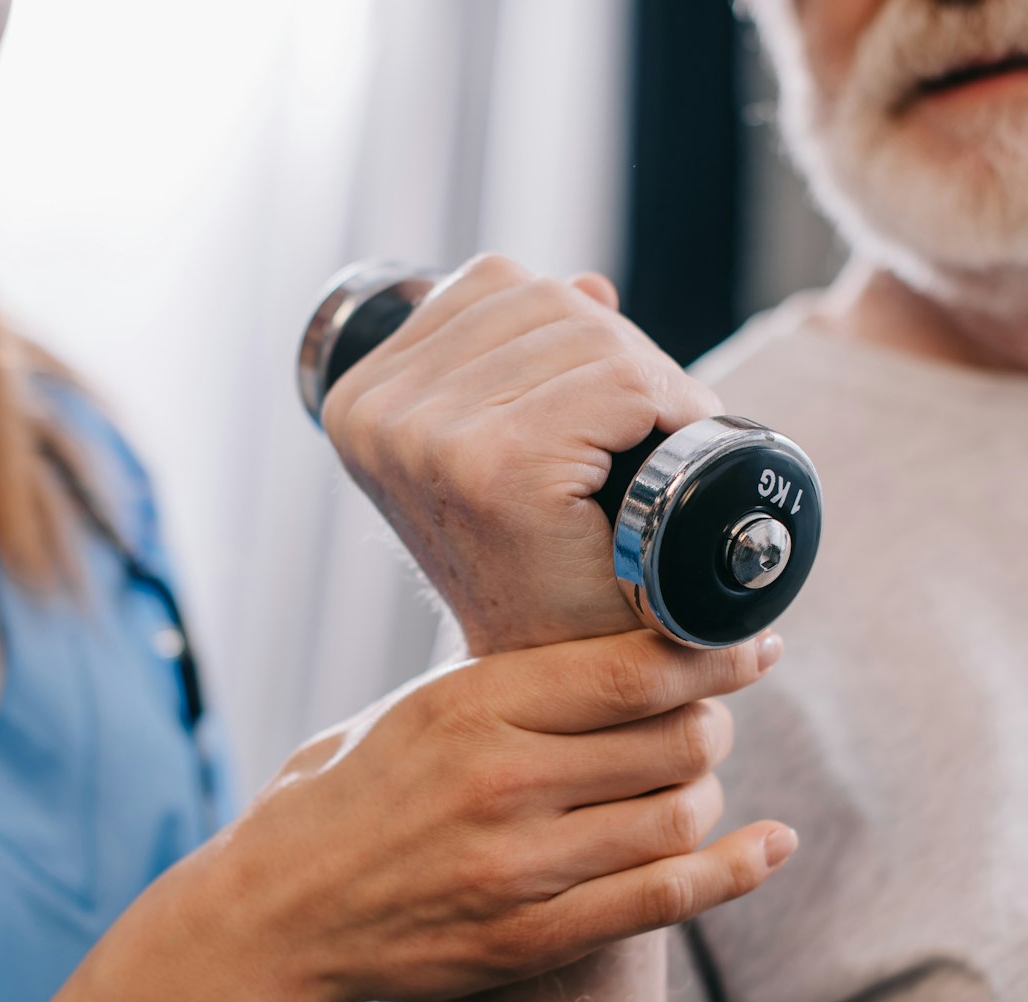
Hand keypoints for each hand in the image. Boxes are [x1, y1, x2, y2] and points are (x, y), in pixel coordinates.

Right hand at [157, 630, 791, 1001]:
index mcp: (473, 705)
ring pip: (682, 816)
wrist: (273, 915)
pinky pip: (667, 899)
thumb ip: (511, 682)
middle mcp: (503, 781)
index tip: (753, 644)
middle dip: (713, 723)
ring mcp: (520, 868)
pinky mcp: (531, 940)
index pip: (637, 668)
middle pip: (679, 739)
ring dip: (707, 794)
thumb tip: (622, 648)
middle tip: (705, 721)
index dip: (716, 652)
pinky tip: (770, 845)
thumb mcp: (412, 708)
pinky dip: (737, 869)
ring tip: (686, 785)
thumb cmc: (344, 797)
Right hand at [318, 253, 722, 654]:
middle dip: (619, 356)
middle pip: (548, 302)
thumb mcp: (510, 451)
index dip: (574, 330)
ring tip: (645, 458)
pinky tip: (661, 467)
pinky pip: (623, 385)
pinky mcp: (500, 468)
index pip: (495, 284)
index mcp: (358, 400)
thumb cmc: (543, 577)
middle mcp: (378, 413)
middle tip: (640, 440)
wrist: (563, 692)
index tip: (600, 412)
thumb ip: (528, 363)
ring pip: (595, 336)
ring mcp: (430, 440)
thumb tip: (588, 288)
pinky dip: (669, 412)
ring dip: (650, 386)